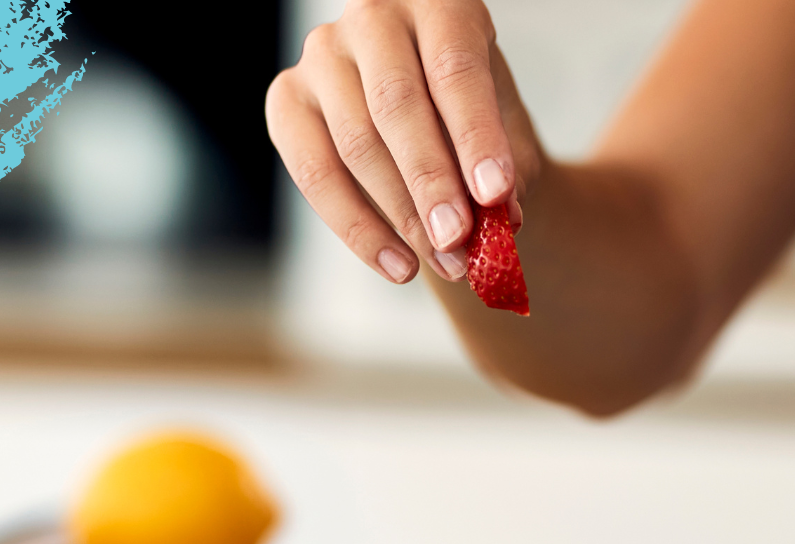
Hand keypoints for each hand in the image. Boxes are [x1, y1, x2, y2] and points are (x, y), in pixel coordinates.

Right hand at [266, 0, 539, 285]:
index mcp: (439, 2)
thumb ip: (507, 170)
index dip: (476, 135)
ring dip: (402, 215)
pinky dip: (359, 229)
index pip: (454, 69)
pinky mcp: (287, 100)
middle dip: (431, 182)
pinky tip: (399, 265)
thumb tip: (503, 220)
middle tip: (459, 241)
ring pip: (355, 144)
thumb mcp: (507, 136)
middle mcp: (372, 16)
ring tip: (447, 264)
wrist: (438, 127)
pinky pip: (315, 173)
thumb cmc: (476, 125)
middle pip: (396, 105)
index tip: (496, 195)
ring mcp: (322, 55)